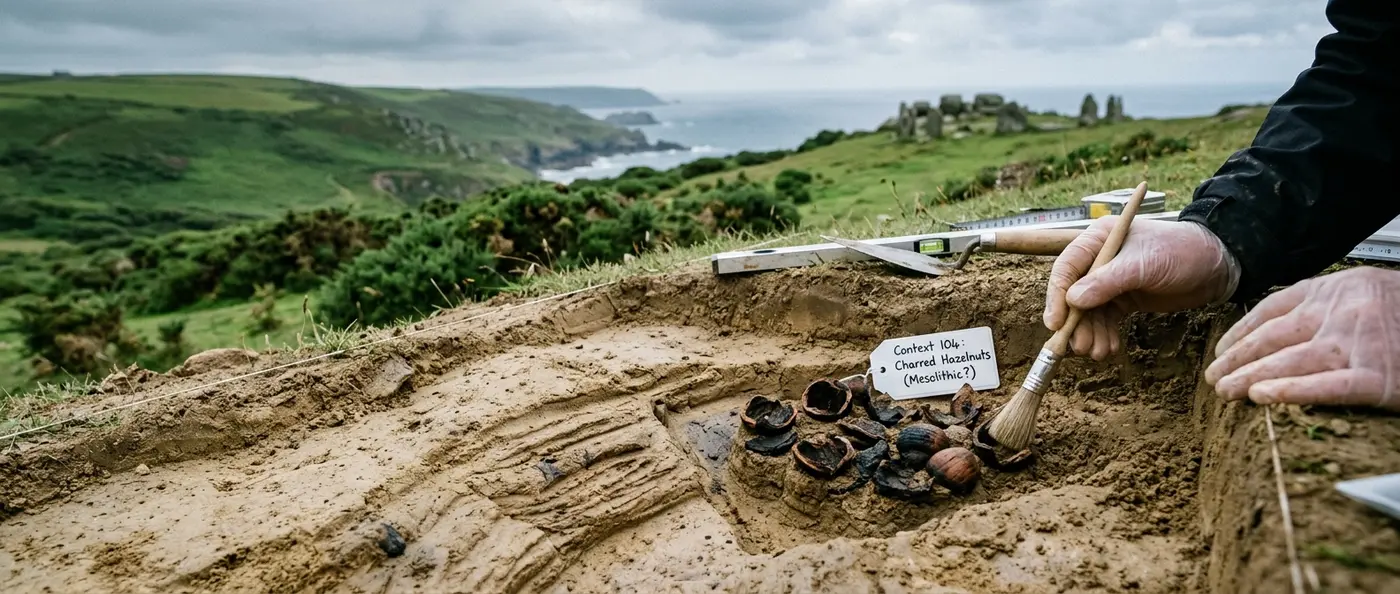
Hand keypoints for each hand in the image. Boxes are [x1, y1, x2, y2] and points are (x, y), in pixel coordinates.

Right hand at [1044, 217, 1238, 359]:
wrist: (1216, 265)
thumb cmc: (1181, 251)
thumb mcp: (1144, 264)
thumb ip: (1107, 281)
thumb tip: (1072, 301)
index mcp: (1098, 240)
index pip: (1066, 268)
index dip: (1057, 296)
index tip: (1056, 323)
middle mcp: (1098, 260)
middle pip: (1073, 295)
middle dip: (1076, 323)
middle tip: (1080, 346)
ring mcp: (1109, 281)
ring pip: (1088, 312)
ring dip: (1090, 333)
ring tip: (1098, 352)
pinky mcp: (1123, 299)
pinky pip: (1105, 320)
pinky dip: (1105, 335)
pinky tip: (1110, 348)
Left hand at [1205, 266, 1399, 410]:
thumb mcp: (1363, 293)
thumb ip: (1324, 306)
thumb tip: (1276, 332)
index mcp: (1334, 288)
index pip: (1271, 310)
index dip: (1239, 333)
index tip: (1221, 352)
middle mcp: (1342, 311)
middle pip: (1273, 337)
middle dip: (1237, 360)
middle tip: (1213, 379)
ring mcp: (1360, 343)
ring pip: (1291, 361)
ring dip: (1250, 378)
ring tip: (1226, 391)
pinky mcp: (1380, 377)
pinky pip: (1327, 386)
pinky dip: (1292, 391)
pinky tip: (1264, 397)